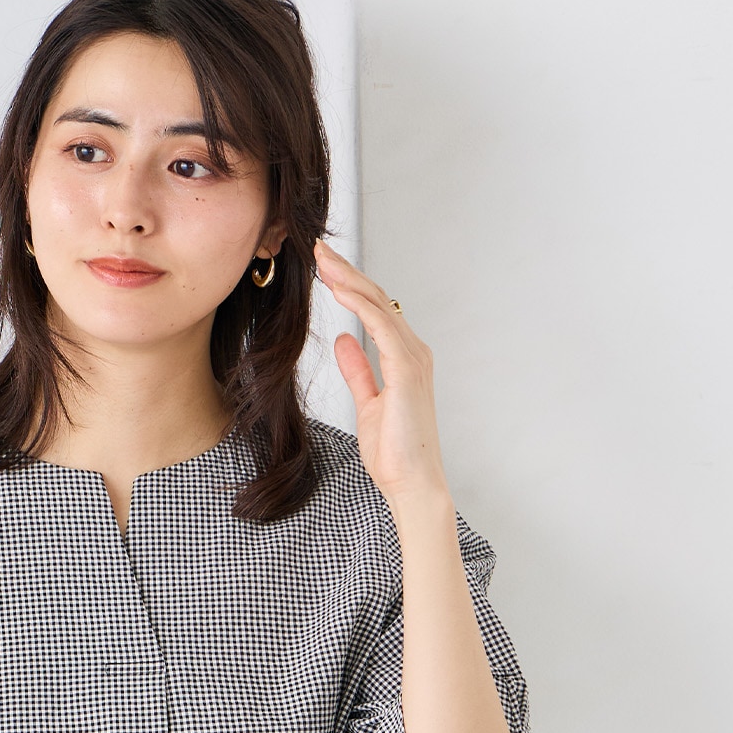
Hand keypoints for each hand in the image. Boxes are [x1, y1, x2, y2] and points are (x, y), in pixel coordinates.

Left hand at [313, 239, 450, 512]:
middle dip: (347, 272)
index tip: (324, 268)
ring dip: (350, 280)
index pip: (375, 311)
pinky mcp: (406, 371)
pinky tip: (340, 289)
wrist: (412, 484)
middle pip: (378, 299)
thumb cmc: (395, 452)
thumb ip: (359, 370)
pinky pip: (383, 327)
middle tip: (319, 249)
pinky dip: (361, 305)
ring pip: (380, 305)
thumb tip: (345, 340)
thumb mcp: (368, 404)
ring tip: (323, 260)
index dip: (349, 286)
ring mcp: (413, 359)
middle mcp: (413, 352)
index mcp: (403, 359)